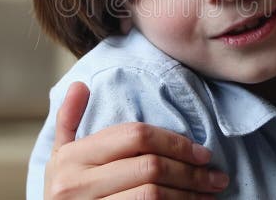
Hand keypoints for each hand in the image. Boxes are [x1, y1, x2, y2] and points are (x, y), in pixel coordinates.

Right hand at [44, 82, 229, 198]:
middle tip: (217, 176)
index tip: (202, 152)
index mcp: (71, 159)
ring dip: (190, 195)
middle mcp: (76, 186)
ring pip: (154, 196)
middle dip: (190, 172)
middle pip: (150, 167)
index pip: (134, 136)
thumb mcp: (58, 158)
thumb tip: (81, 85)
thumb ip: (68, 121)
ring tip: (210, 194)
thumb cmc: (64, 193)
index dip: (174, 141)